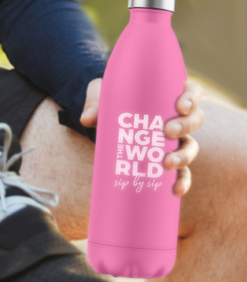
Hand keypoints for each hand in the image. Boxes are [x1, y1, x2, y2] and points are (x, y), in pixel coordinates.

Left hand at [80, 78, 204, 194]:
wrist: (106, 119)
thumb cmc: (110, 100)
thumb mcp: (102, 96)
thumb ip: (95, 103)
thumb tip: (86, 119)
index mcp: (168, 94)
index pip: (191, 91)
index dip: (191, 98)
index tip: (180, 106)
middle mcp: (177, 116)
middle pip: (195, 119)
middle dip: (185, 126)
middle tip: (167, 131)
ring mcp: (175, 140)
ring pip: (190, 147)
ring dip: (184, 156)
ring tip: (167, 164)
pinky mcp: (167, 159)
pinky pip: (182, 171)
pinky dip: (182, 181)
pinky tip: (176, 190)